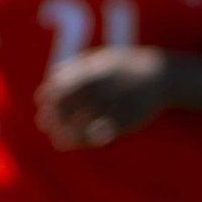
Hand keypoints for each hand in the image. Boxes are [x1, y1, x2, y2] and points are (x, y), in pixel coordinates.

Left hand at [37, 45, 165, 148]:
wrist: (158, 77)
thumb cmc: (125, 66)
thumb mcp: (100, 58)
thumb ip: (75, 67)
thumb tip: (51, 77)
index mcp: (90, 75)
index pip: (60, 89)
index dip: (47, 99)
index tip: (42, 105)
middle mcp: (99, 91)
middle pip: (67, 109)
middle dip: (53, 118)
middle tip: (44, 125)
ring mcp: (111, 108)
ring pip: (81, 126)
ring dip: (66, 134)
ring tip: (58, 140)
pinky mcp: (123, 122)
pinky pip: (99, 136)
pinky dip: (85, 141)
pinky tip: (77, 143)